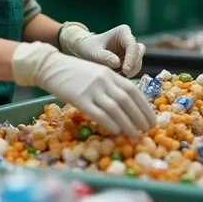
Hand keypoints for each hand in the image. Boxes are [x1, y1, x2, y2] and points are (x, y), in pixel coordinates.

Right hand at [12, 42, 155, 138]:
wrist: (50, 66)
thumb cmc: (73, 73)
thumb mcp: (96, 74)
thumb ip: (110, 86)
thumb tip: (126, 106)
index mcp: (110, 74)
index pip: (133, 91)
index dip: (145, 106)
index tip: (152, 119)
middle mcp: (104, 80)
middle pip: (128, 100)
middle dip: (141, 117)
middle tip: (148, 130)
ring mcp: (91, 89)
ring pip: (116, 108)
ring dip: (128, 124)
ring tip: (136, 135)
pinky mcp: (79, 98)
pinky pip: (98, 113)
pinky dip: (110, 123)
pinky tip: (116, 132)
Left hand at [58, 22, 144, 77]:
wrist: (84, 50)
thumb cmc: (88, 47)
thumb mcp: (93, 52)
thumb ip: (103, 57)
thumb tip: (117, 63)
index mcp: (122, 32)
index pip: (133, 46)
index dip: (131, 59)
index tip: (125, 71)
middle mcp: (129, 39)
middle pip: (139, 53)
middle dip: (133, 65)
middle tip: (123, 74)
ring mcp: (130, 49)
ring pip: (138, 61)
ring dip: (130, 70)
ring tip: (116, 75)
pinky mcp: (128, 58)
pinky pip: (133, 67)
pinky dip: (127, 73)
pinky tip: (116, 75)